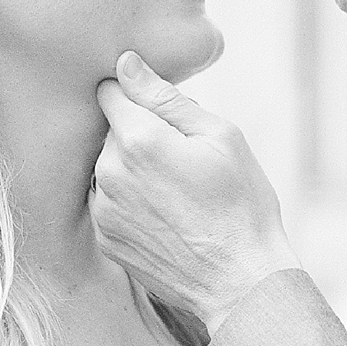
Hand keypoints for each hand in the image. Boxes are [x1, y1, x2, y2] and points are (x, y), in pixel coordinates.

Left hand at [92, 52, 299, 332]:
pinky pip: (109, 203)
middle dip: (142, 137)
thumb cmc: (243, 204)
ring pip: (109, 169)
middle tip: (188, 163)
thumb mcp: (222, 137)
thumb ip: (167, 98)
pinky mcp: (104, 240)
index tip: (167, 116)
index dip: (140, 98)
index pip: (111, 93)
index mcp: (139, 141)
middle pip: (112, 132)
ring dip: (134, 171)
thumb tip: (125, 64)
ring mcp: (103, 210)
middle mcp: (110, 173)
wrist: (241, 281)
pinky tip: (169, 219)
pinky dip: (131, 204)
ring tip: (180, 196)